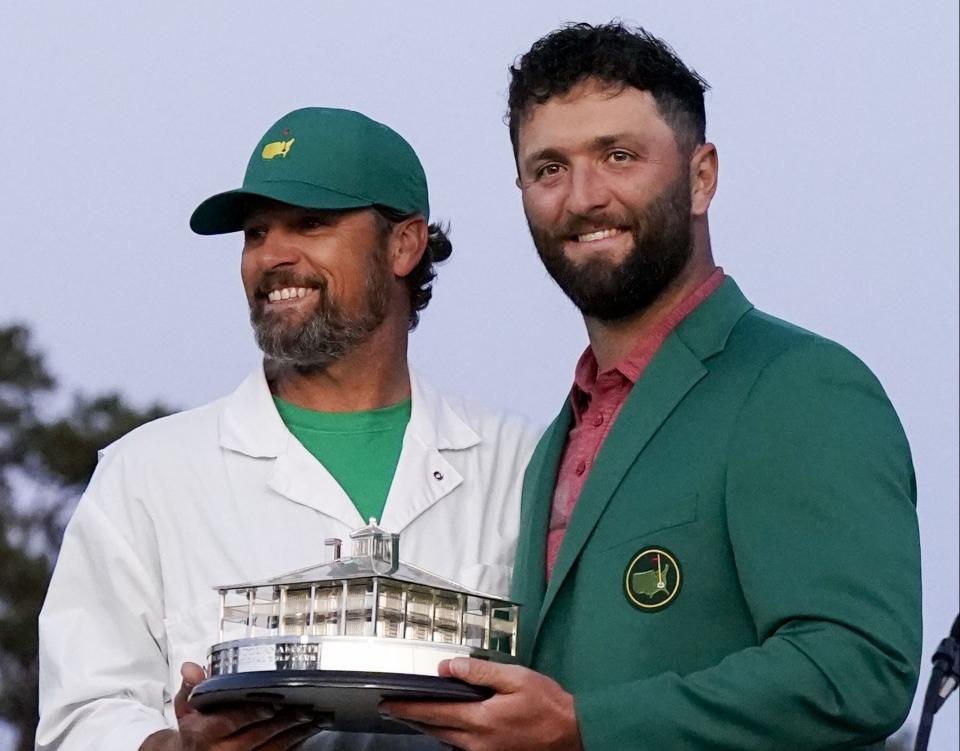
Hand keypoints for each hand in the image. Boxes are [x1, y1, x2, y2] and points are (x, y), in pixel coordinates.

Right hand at [139, 662, 322, 750]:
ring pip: (273, 748)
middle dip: (284, 721)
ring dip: (295, 733)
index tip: (272, 704)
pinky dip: (293, 744)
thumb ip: (193, 686)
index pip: (232, 721)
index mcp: (206, 733)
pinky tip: (305, 733)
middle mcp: (223, 750)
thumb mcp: (187, 706)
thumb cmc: (194, 729)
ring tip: (311, 719)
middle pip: (260, 735)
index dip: (254, 712)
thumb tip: (191, 669)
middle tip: (304, 708)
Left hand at [381, 657, 582, 750]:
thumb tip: (449, 667)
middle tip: (393, 708)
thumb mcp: (516, 678)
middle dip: (413, 718)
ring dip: (430, 727)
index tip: (389, 702)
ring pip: (447, 741)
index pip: (435, 712)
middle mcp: (478, 742)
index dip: (409, 707)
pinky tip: (449, 727)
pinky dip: (450, 736)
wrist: (574, 734)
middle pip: (436, 730)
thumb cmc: (548, 705)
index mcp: (481, 720)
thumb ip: (481, 672)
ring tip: (416, 714)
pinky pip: (463, 748)